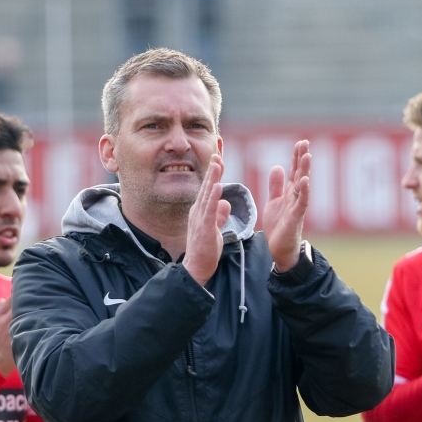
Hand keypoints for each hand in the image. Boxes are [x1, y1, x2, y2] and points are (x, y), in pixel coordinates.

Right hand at [182, 155, 230, 285]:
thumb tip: (225, 202)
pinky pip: (209, 210)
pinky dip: (213, 197)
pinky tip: (217, 186)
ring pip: (207, 194)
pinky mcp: (203, 228)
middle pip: (206, 186)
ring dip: (212, 178)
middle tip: (217, 151)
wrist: (196, 269)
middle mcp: (198, 211)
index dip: (214, 173)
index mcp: (201, 211)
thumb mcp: (214, 229)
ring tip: (217, 162)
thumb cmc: (205, 251)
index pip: (209, 188)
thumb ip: (219, 215)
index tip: (219, 157)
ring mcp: (199, 219)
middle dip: (212, 169)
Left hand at [262, 140, 310, 271]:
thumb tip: (278, 166)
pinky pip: (301, 203)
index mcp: (290, 193)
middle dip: (302, 159)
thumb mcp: (274, 202)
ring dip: (305, 171)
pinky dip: (304, 191)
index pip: (295, 171)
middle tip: (305, 143)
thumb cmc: (279, 226)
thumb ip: (276, 186)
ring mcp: (297, 207)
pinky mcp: (296, 218)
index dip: (296, 157)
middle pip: (301, 174)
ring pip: (303, 186)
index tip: (300, 143)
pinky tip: (305, 180)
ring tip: (307, 156)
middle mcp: (296, 198)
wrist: (280, 249)